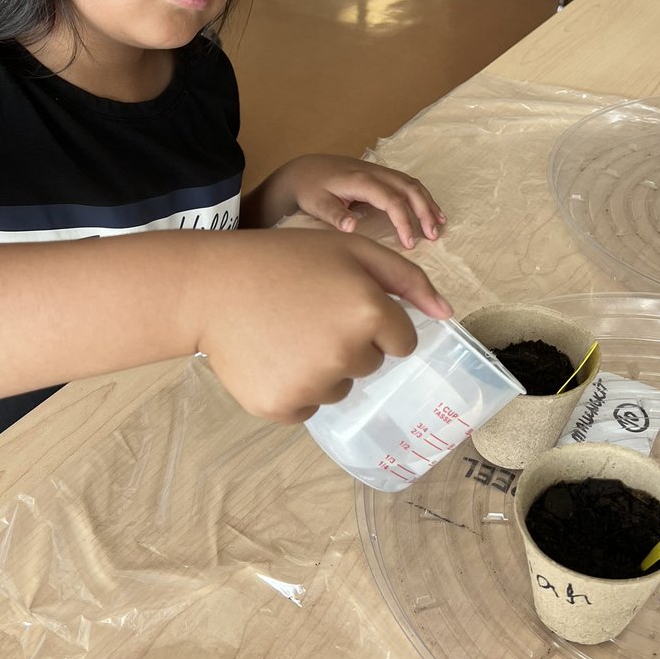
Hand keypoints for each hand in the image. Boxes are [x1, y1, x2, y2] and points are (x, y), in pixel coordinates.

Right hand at [194, 229, 452, 422]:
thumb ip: (408, 279)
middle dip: (347, 343)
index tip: (341, 305)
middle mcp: (347, 353)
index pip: (402, 341)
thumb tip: (448, 314)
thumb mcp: (351, 251)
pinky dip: (292, 389)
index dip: (374, 322)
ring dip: (320, 368)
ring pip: (338, 388)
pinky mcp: (282, 407)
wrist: (210, 286)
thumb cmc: (284, 261)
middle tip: (306, 314)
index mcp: (369, 312)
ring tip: (285, 333)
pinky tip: (270, 357)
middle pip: (369, 365)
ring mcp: (313, 385)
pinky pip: (307, 407)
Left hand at [244, 154, 446, 248]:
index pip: (392, 200)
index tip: (409, 244)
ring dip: (428, 204)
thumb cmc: (309, 188)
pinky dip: (422, 197)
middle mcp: (375, 172)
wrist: (304, 169)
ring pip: (412, 184)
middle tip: (432, 237)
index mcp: (361, 180)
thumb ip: (334, 215)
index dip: (404, 222)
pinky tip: (431, 212)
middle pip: (409, 189)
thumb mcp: (316, 203)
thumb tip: (352, 227)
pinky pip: (407, 183)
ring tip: (438, 226)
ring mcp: (380, 171)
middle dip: (424, 212)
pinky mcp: (381, 175)